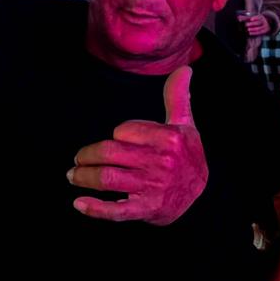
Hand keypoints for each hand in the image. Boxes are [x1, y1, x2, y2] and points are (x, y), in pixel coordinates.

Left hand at [68, 67, 206, 224]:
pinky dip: (95, 208)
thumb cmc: (189, 156)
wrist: (205, 196)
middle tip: (78, 159)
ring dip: (84, 176)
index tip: (117, 141)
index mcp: (168, 139)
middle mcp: (160, 162)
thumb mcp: (186, 125)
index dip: (117, 135)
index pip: (124, 130)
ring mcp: (153, 187)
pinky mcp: (147, 209)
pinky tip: (80, 204)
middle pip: (109, 153)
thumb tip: (184, 70)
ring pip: (107, 178)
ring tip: (74, 175)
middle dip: (87, 156)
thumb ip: (177, 97)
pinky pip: (116, 210)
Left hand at [238, 12, 270, 36]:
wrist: (267, 24)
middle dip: (252, 24)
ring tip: (247, 29)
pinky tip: (250, 33)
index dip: (255, 18)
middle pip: (258, 23)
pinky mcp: (264, 31)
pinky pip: (259, 33)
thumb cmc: (257, 20)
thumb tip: (238, 17)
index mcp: (260, 17)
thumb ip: (245, 18)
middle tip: (246, 25)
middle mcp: (263, 22)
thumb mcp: (253, 18)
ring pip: (258, 28)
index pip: (258, 17)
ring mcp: (264, 27)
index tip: (251, 19)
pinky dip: (254, 33)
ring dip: (252, 29)